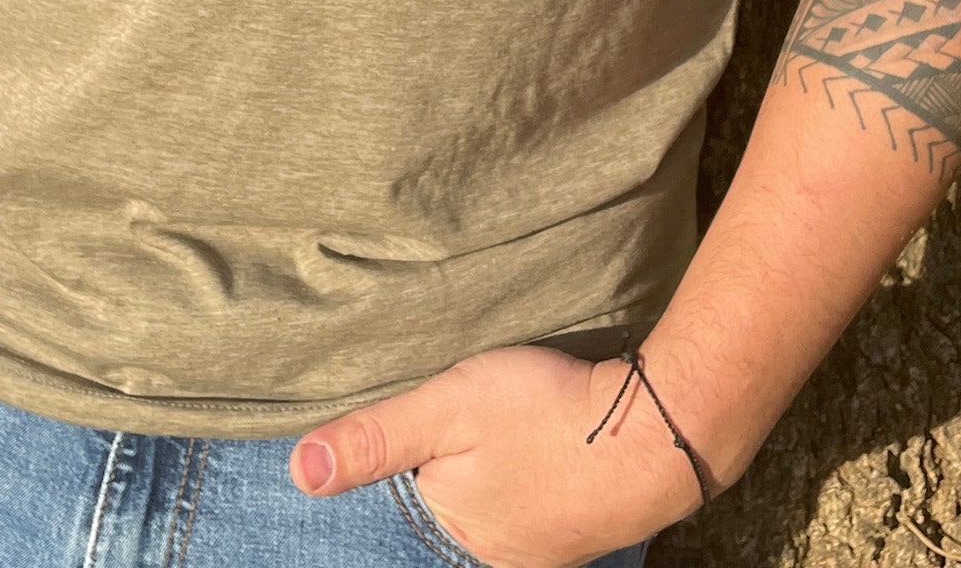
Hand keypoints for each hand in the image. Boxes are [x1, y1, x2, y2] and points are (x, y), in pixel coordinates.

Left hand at [288, 344, 705, 567]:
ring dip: (507, 463)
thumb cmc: (549, 415)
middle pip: (459, 494)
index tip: (453, 408)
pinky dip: (543, 470)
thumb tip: (300, 471)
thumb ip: (378, 437)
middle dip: (466, 456)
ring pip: (503, 496)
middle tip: (496, 408)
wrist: (660, 433)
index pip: (413, 487)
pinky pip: (545, 497)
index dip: (426, 440)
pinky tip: (554, 444)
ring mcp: (548, 546)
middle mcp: (498, 553)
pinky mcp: (587, 524)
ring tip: (526, 424)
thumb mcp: (450, 408)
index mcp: (457, 531)